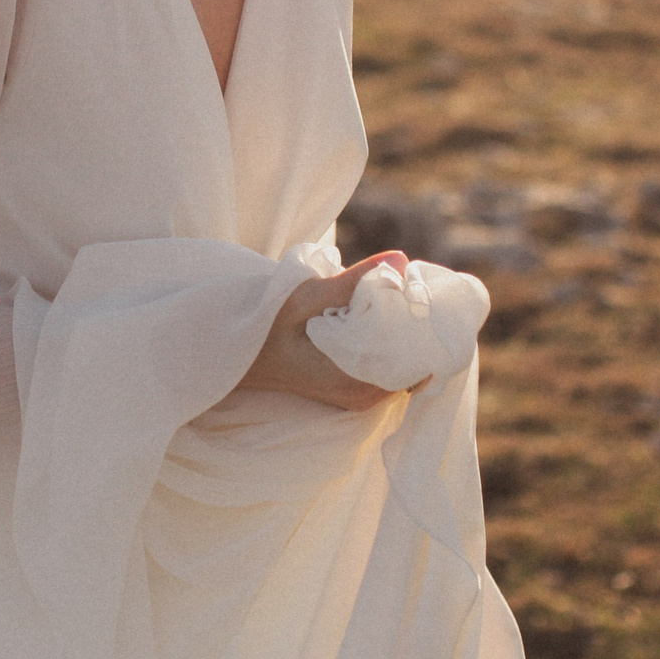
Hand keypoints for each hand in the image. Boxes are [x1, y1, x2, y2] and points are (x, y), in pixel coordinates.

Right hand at [237, 250, 408, 410]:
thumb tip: (400, 260)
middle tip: (410, 286)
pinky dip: (395, 342)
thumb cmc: (263, 326)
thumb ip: (352, 283)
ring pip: (409, 365)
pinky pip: (394, 367)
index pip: (416, 357)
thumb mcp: (303, 298)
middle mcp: (363, 397)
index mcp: (353, 379)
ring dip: (407, 333)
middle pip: (418, 362)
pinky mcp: (359, 392)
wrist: (236, 355)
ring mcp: (362, 398)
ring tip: (395, 297)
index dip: (422, 322)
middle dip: (418, 325)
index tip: (418, 288)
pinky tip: (382, 315)